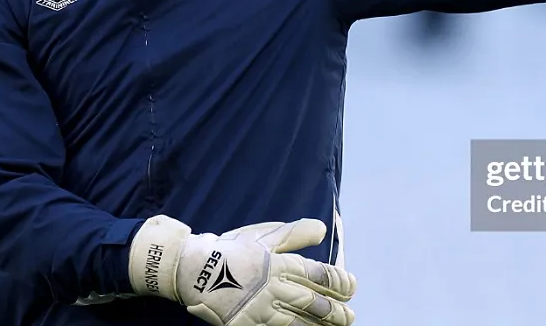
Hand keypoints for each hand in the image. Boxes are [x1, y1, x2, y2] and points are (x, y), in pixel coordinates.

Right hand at [129, 215, 356, 325]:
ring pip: (299, 321)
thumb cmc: (231, 249)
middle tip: (349, 316)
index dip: (339, 282)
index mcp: (281, 264)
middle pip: (314, 303)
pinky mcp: (248, 325)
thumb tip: (323, 229)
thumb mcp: (264, 235)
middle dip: (335, 311)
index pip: (319, 276)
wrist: (193, 269)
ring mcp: (262, 310)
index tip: (351, 286)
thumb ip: (295, 234)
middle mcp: (275, 289)